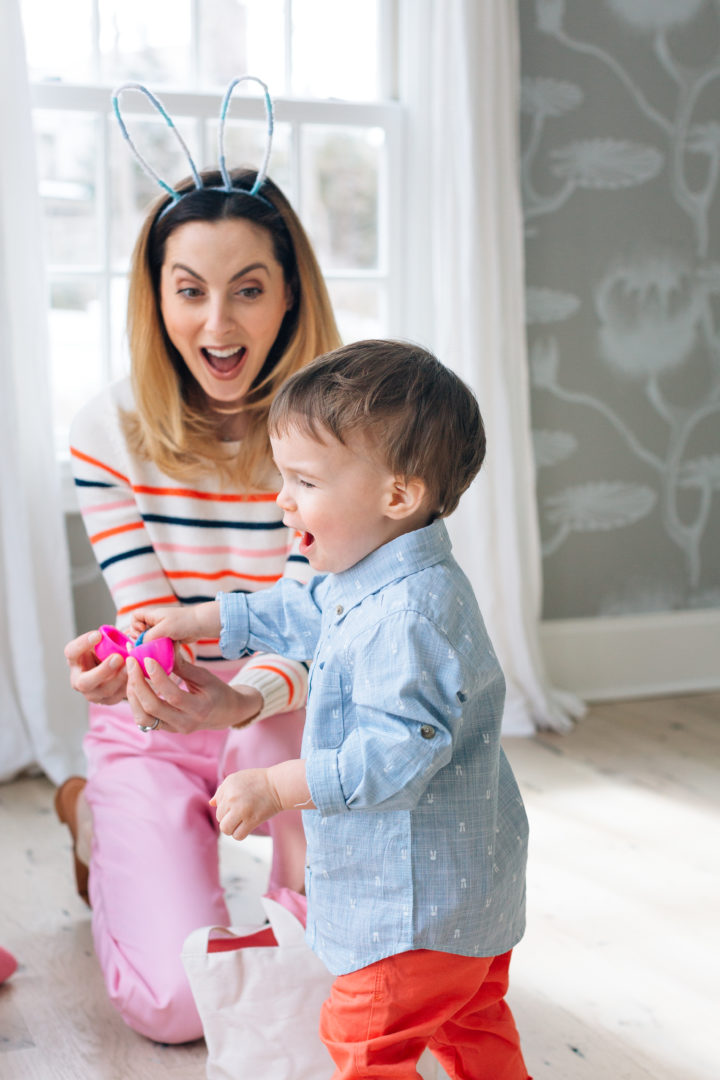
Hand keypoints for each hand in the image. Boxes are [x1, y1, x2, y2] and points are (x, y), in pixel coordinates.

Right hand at [65, 630, 127, 705]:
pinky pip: (119, 695)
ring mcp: (92, 693)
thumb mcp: (102, 642)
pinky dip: (129, 685)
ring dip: (120, 678)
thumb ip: (106, 639)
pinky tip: (137, 675)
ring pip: (104, 691)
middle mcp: (79, 680)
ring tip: (132, 666)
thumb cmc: (105, 650)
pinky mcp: (107, 700)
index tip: (98, 634)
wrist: (111, 668)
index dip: (83, 644)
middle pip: (85, 682)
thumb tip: (117, 634)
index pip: (72, 652)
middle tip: (118, 657)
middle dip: (103, 671)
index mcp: (74, 660)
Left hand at [126, 649, 262, 733]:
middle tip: (132, 663)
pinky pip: (145, 720)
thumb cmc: (218, 691)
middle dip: (138, 684)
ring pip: (144, 718)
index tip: (147, 659)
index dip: (158, 677)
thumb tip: (162, 649)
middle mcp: (185, 723)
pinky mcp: (167, 729)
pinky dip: (136, 703)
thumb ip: (183, 667)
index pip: (173, 695)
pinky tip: (135, 687)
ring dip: (133, 696)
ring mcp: (174, 729)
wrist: (225, 713)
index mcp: (200, 709)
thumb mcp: (205, 676)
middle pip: (153, 708)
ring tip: (131, 675)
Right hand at [130, 601, 220, 644]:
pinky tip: (159, 651)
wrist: (201, 624)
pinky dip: (155, 646)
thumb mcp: (163, 629)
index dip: (134, 624)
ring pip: (147, 637)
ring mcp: (161, 629)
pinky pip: (156, 642)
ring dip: (147, 643)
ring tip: (152, 647)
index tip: (142, 630)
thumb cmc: (183, 622)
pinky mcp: (167, 637)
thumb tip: (139, 646)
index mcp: (152, 615)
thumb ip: (149, 637)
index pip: (135, 616)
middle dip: (139, 636)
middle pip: (139, 628)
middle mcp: (155, 621)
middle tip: (146, 642)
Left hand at [211, 769, 283, 840]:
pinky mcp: (251, 820)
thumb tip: (211, 803)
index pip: (217, 804)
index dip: (227, 805)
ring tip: (241, 822)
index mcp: (228, 785)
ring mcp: (241, 810)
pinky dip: (240, 834)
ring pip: (225, 828)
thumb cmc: (259, 781)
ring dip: (231, 828)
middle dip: (229, 816)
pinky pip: (237, 835)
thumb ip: (222, 790)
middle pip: (220, 817)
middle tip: (242, 811)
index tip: (238, 802)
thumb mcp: (237, 779)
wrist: (278, 785)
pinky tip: (246, 827)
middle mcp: (232, 797)